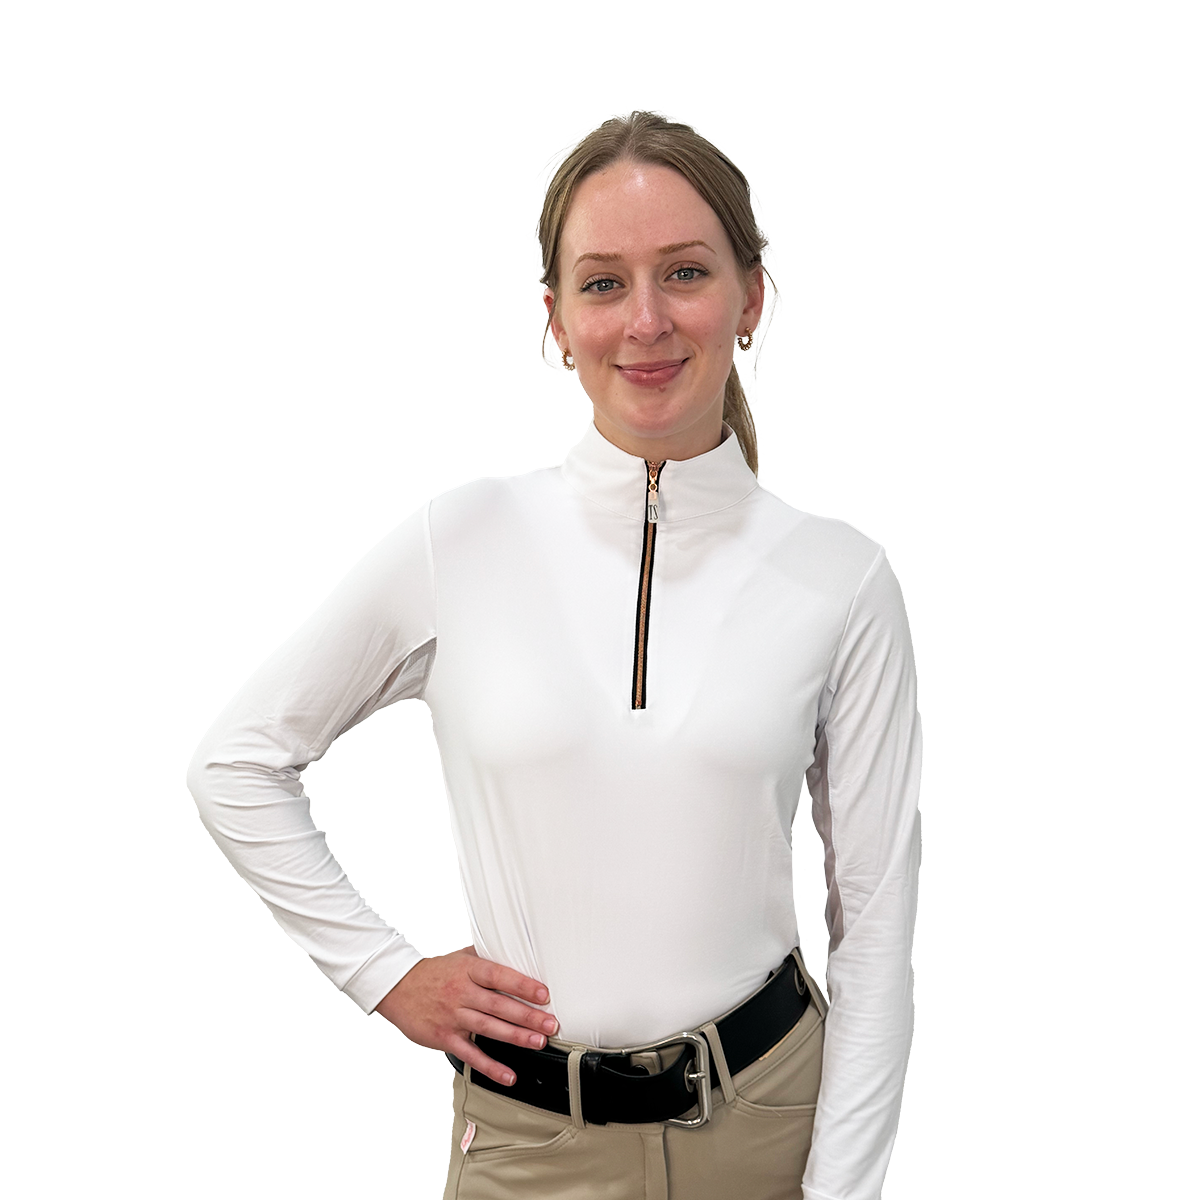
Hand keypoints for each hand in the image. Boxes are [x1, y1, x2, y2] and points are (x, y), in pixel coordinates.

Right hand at [374, 946, 558, 1085]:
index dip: (522, 985)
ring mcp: (453, 1017)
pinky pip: (471, 1054)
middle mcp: (461, 993)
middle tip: (550, 1024)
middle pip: (498, 1005)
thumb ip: (486, 956)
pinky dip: (490, 1066)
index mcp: (467, 970)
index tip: (543, 994)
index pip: (498, 976)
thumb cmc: (434, 972)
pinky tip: (508, 1075)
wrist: (398, 988)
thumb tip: (515, 951)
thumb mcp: (460, 956)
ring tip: (538, 1043)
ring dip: (516, 1037)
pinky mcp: (445, 1038)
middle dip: (527, 1016)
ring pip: (488, 1028)